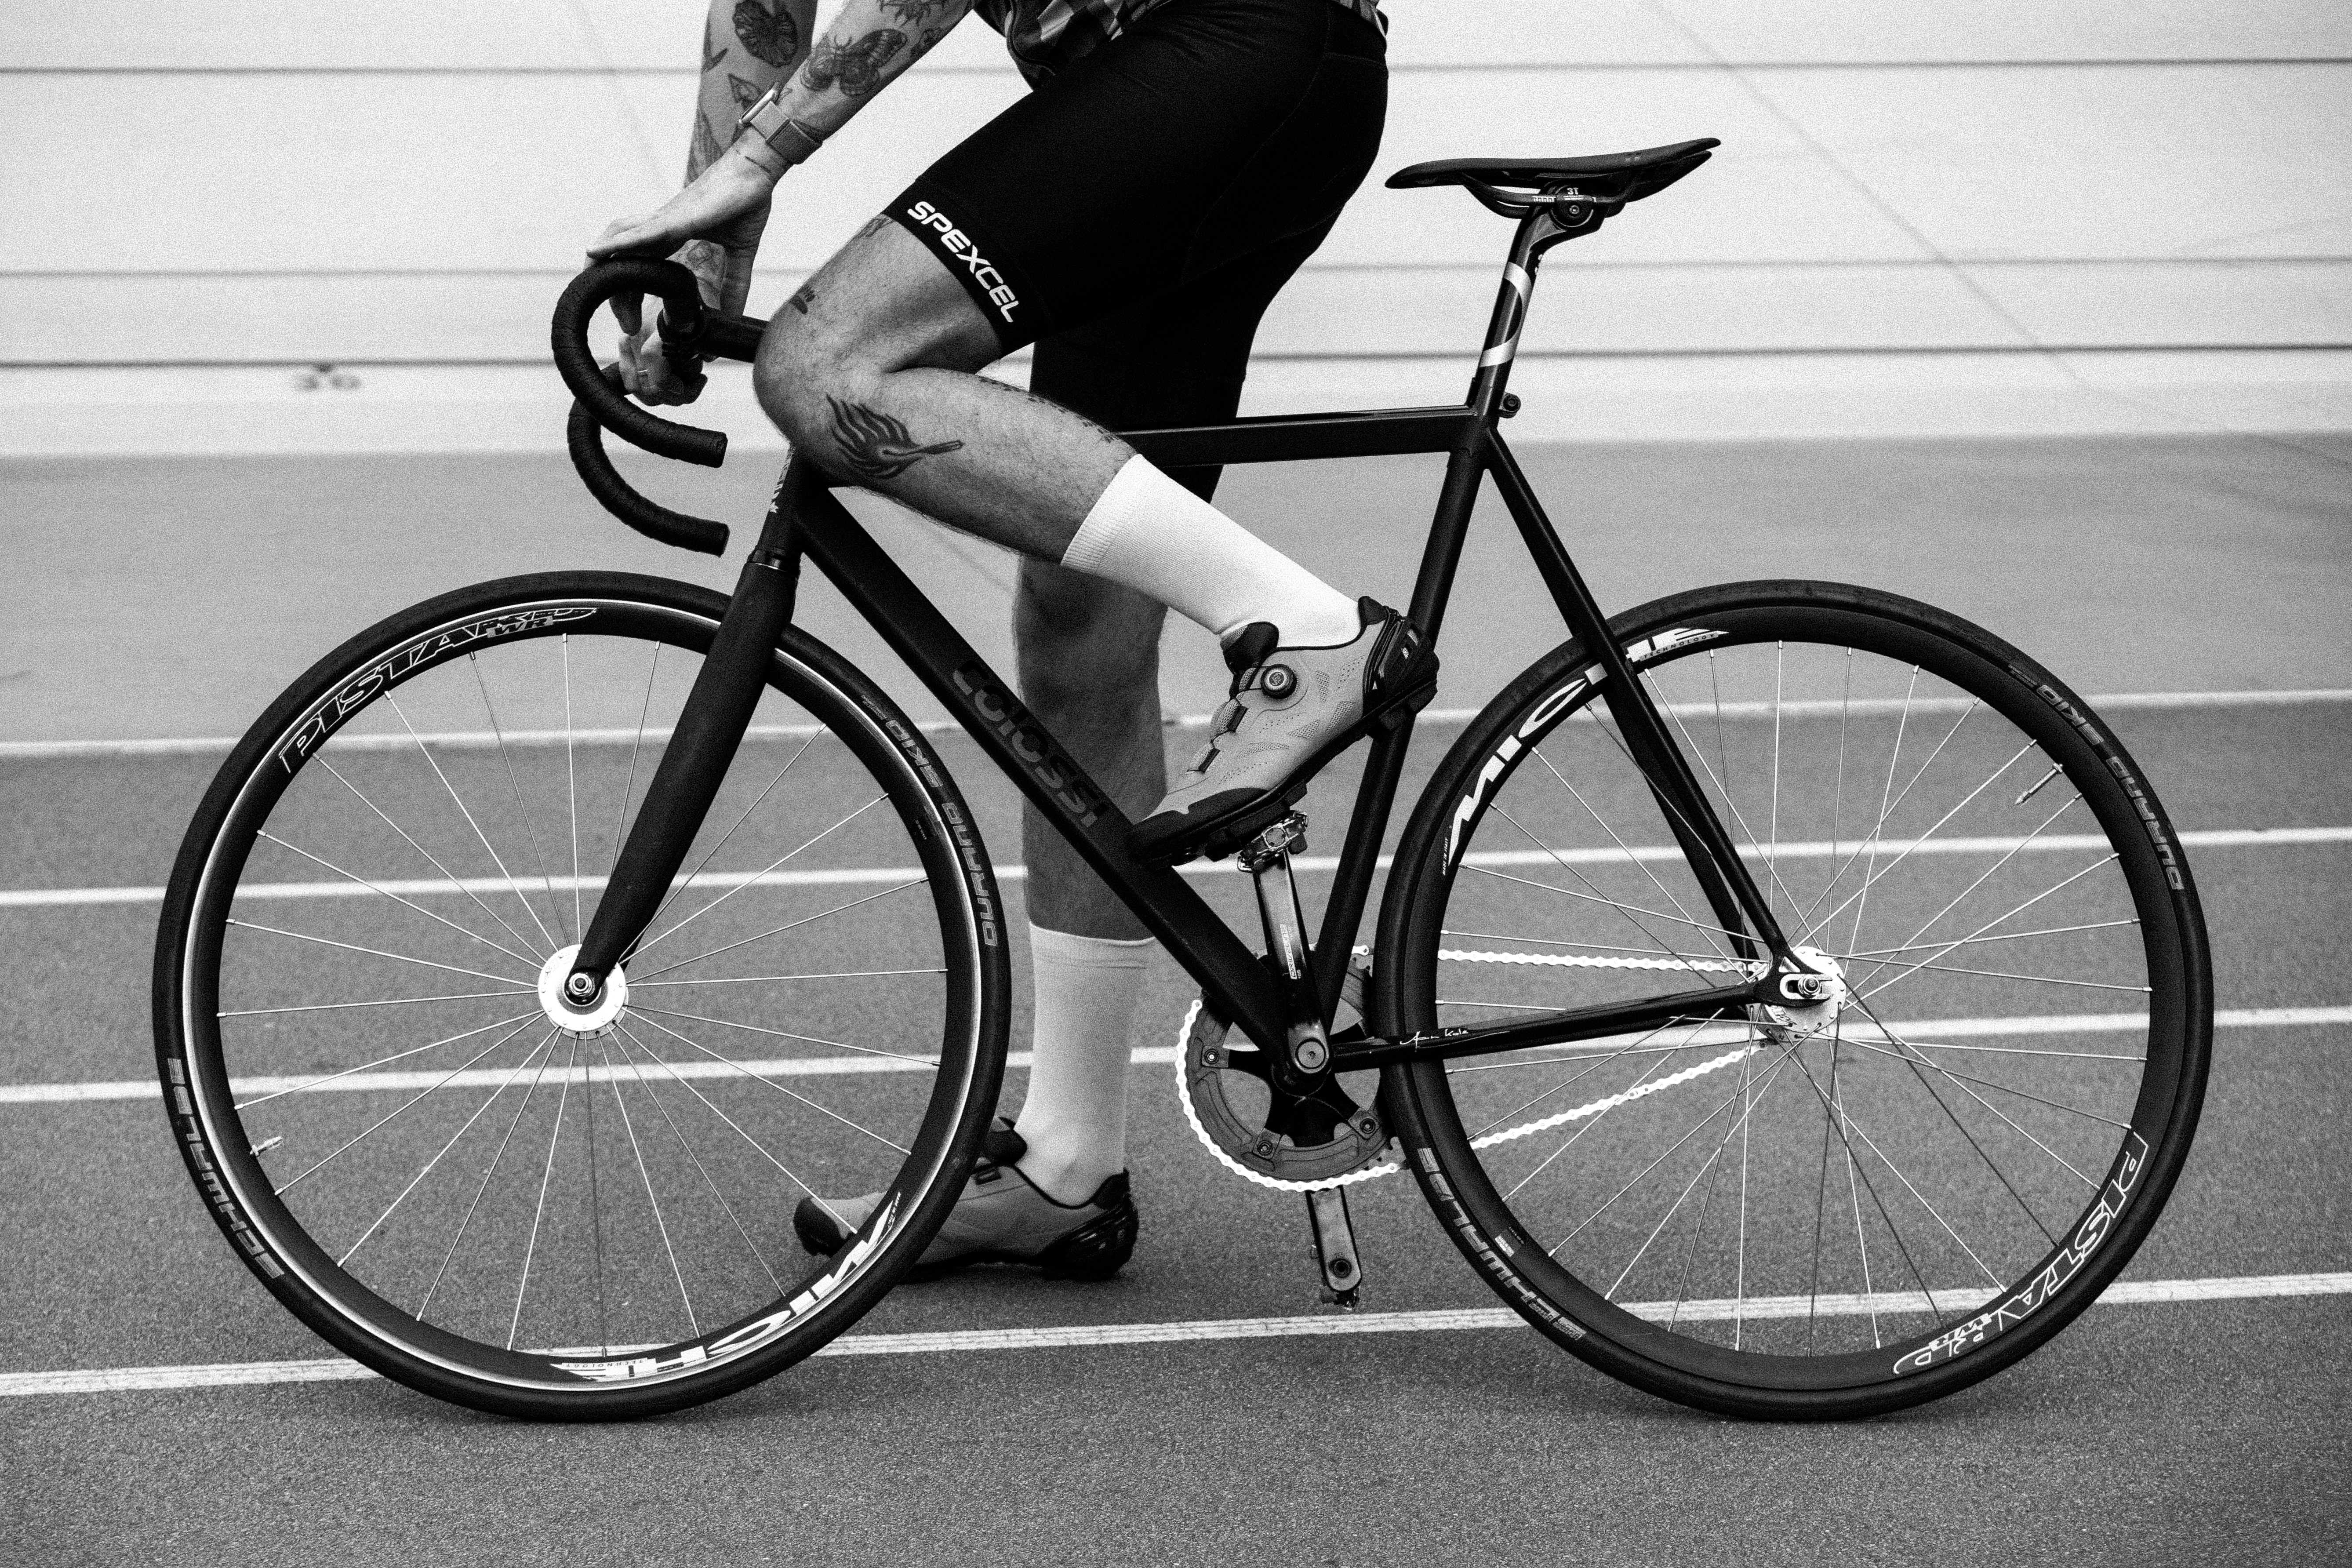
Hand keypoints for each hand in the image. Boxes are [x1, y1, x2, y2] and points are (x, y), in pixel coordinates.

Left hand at [590, 160, 773, 404]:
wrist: (756, 170)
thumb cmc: (746, 202)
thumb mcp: (740, 253)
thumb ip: (736, 284)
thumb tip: (734, 315)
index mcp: (674, 234)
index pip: (643, 266)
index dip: (633, 294)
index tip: (633, 323)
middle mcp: (663, 226)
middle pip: (625, 257)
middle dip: (617, 291)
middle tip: (626, 327)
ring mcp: (666, 220)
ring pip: (620, 240)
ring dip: (602, 262)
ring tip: (587, 284)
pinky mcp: (678, 216)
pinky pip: (642, 232)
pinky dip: (617, 242)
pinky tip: (594, 250)